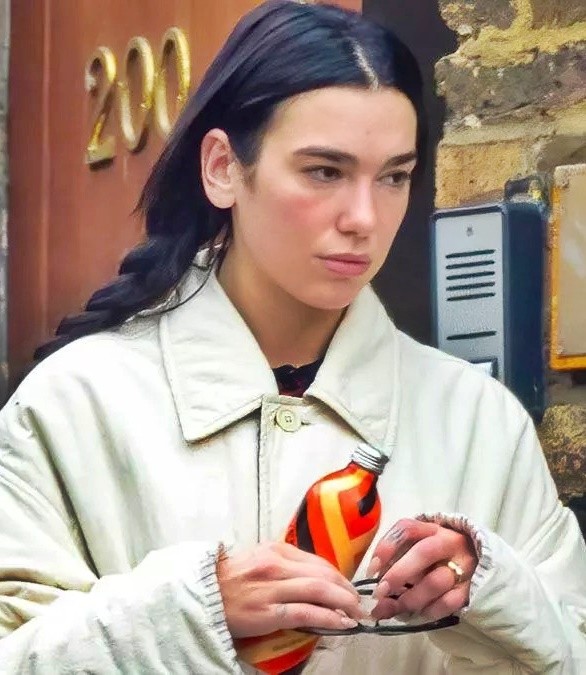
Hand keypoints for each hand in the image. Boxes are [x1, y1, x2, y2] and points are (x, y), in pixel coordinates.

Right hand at [217, 542, 364, 638]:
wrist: (200, 594)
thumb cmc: (228, 580)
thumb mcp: (256, 560)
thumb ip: (281, 564)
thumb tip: (308, 576)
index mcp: (275, 549)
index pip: (317, 561)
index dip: (338, 576)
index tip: (348, 587)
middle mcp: (277, 564)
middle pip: (324, 574)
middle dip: (346, 589)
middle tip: (359, 602)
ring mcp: (273, 587)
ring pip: (319, 591)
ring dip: (344, 603)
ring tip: (356, 614)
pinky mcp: (268, 611)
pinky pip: (306, 612)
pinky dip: (329, 618)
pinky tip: (342, 624)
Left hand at [366, 519, 477, 620]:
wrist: (479, 561)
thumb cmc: (438, 556)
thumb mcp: (418, 549)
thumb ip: (397, 564)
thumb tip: (377, 596)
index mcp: (431, 528)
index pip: (406, 528)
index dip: (386, 547)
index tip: (372, 569)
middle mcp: (448, 542)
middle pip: (423, 553)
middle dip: (398, 574)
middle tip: (380, 592)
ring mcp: (463, 565)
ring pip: (435, 581)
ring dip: (411, 598)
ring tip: (397, 607)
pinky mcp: (471, 588)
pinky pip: (448, 603)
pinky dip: (429, 611)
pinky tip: (418, 613)